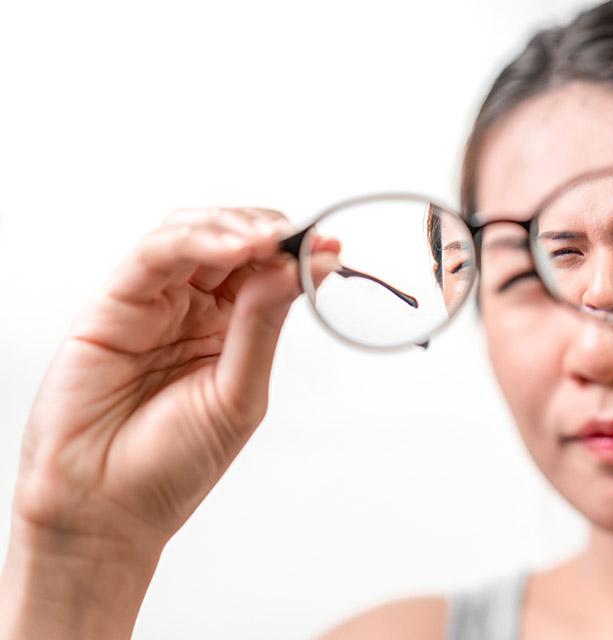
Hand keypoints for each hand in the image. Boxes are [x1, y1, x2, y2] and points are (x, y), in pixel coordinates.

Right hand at [13, 207, 339, 553]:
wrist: (106, 511)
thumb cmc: (171, 466)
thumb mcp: (239, 395)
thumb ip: (263, 326)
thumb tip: (299, 269)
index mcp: (229, 329)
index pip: (264, 270)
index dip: (295, 252)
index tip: (330, 248)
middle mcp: (192, 308)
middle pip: (231, 240)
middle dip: (270, 231)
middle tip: (303, 237)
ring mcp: (154, 302)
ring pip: (193, 234)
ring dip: (236, 228)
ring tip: (270, 239)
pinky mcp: (114, 303)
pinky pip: (156, 254)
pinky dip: (197, 240)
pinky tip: (235, 249)